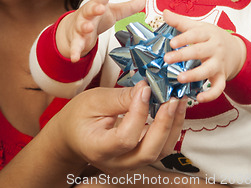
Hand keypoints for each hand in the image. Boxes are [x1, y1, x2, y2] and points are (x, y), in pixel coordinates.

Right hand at [53, 80, 186, 172]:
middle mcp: (116, 162)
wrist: (72, 136)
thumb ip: (120, 97)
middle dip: (164, 124)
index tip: (146, 89)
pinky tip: (173, 109)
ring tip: (178, 101)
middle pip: (148, 152)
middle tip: (171, 98)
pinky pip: (160, 147)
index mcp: (98, 148)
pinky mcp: (138, 157)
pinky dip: (170, 128)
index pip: (125, 138)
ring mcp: (129, 163)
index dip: (139, 113)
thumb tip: (147, 88)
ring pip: (159, 152)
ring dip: (173, 126)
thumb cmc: (78, 117)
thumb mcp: (93, 101)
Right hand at [57, 0, 144, 61]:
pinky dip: (75, 51)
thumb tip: (144, 0)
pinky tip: (75, 57)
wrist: (74, 28)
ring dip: (84, 26)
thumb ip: (128, 7)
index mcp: (98, 4)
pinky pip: (75, 45)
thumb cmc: (96, 17)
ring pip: (81, 25)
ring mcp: (80, 26)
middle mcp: (88, 13)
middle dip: (95, 8)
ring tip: (88, 28)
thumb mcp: (114, 11)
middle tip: (100, 8)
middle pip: (90, 9)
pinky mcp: (76, 40)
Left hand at [163, 10, 246, 102]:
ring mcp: (219, 64)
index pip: (195, 35)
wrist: (236, 50)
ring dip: (194, 75)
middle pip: (199, 52)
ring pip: (208, 70)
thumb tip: (165, 12)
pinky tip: (198, 98)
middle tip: (167, 59)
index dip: (184, 38)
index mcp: (208, 33)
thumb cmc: (211, 37)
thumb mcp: (198, 27)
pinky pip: (218, 88)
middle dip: (183, 55)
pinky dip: (210, 95)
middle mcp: (215, 48)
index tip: (171, 43)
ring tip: (180, 78)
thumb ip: (180, 21)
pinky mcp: (222, 77)